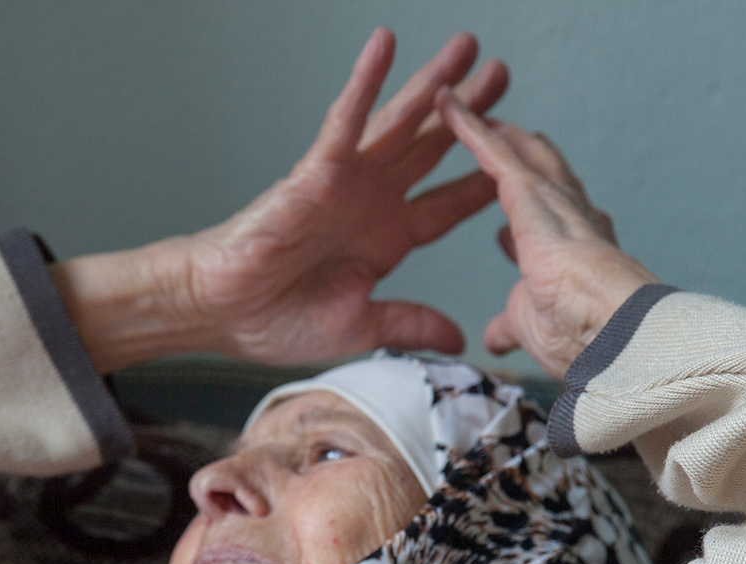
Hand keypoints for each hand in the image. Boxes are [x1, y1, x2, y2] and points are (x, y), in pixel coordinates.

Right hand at [189, 28, 507, 362]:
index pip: (447, 205)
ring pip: (399, 122)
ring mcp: (346, 181)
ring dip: (432, 84)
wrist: (223, 315)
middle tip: (503, 76)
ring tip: (466, 48)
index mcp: (386, 239)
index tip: (521, 161)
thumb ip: (409, 324)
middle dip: (471, 113)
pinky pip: (344, 120)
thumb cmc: (277, 321)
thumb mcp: (360, 328)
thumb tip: (457, 337)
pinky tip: (385, 44)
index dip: (484, 182)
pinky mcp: (314, 170)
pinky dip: (365, 82)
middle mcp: (372, 201)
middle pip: (433, 148)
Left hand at [436, 91, 658, 379]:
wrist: (605, 323)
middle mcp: (572, 218)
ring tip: (469, 108)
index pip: (548, 232)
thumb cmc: (578, 335)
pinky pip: (492, 149)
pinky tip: (444, 105)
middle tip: (500, 137)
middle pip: (542, 178)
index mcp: (575, 256)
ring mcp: (553, 199)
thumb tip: (494, 337)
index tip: (508, 233)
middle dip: (520, 158)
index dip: (526, 228)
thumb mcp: (529, 327)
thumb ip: (508, 325)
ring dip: (493, 132)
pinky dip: (467, 126)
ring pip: (519, 153)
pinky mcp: (529, 188)